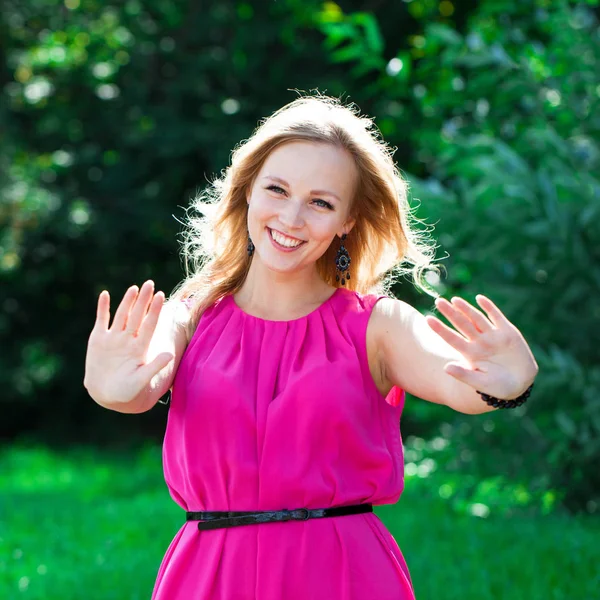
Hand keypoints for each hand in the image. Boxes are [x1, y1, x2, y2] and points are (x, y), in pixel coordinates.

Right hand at [84, 280, 174, 404]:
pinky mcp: (98, 340)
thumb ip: (154, 366)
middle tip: (150, 283)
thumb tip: (170, 354)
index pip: (150, 324)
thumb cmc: (128, 391)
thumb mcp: (142, 380)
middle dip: (143, 300)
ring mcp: (114, 339)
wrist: (107, 395)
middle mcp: (128, 340)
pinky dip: (103, 308)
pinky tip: (105, 294)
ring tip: (134, 288)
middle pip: (138, 316)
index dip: (154, 310)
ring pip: (122, 315)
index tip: (161, 296)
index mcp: (140, 348)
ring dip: (127, 302)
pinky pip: (101, 320)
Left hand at [425, 295, 537, 399]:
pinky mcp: (508, 332)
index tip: (427, 319)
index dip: (440, 329)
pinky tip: (479, 299)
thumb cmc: (498, 387)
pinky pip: (497, 317)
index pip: (452, 338)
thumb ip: (464, 375)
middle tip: (438, 301)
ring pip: (477, 318)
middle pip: (462, 324)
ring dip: (466, 308)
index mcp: (470, 353)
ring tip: (454, 299)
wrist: (521, 384)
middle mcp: (479, 342)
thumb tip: (445, 368)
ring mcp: (493, 336)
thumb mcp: (480, 382)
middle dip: (450, 313)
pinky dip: (489, 308)